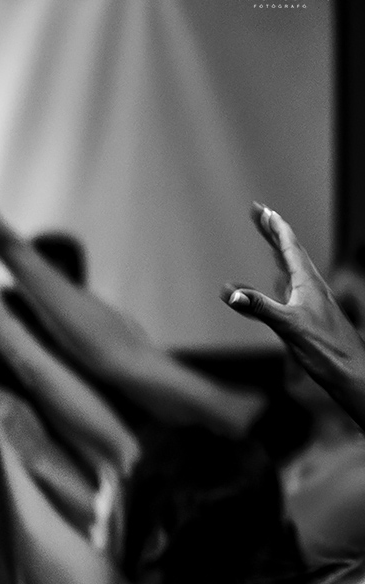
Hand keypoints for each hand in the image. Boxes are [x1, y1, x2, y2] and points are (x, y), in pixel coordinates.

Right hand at [224, 202, 364, 386]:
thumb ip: (260, 308)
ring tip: (268, 236)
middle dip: (274, 232)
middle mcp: (311, 288)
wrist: (351, 373)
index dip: (275, 228)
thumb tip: (231, 293)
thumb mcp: (289, 326)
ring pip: (291, 268)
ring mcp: (311, 301)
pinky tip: (276, 281)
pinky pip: (290, 288)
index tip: (262, 210)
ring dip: (278, 250)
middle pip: (290, 252)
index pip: (289, 248)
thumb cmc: (327, 351)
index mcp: (308, 284)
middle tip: (260, 213)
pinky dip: (278, 278)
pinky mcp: (308, 316)